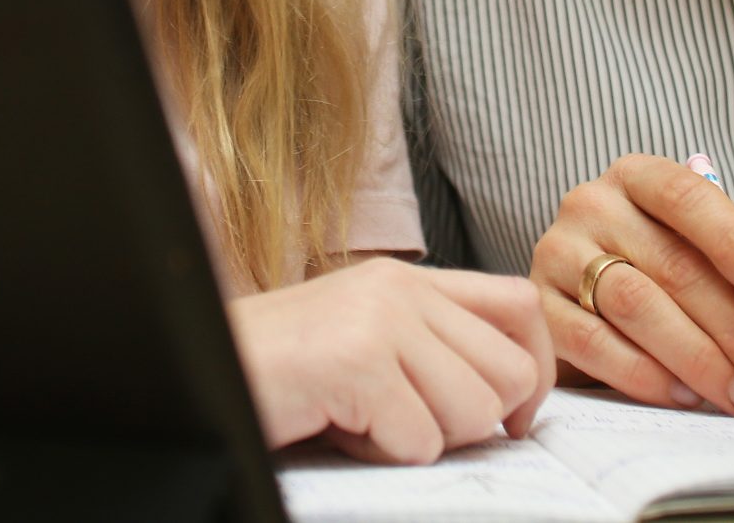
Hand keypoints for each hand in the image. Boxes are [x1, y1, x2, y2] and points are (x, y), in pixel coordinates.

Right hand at [228, 257, 554, 463]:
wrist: (197, 372)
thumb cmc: (283, 377)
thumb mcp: (369, 343)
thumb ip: (433, 350)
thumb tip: (513, 400)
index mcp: (409, 279)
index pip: (521, 306)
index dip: (535, 372)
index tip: (511, 419)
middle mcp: (401, 288)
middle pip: (511, 372)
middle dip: (473, 423)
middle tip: (409, 426)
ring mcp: (379, 321)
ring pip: (475, 412)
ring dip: (423, 440)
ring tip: (364, 423)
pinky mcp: (357, 363)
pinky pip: (420, 440)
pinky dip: (385, 455)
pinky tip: (341, 430)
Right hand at [529, 154, 733, 417]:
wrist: (575, 294)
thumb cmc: (652, 267)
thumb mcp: (692, 247)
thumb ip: (732, 269)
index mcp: (636, 176)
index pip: (687, 197)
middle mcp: (591, 205)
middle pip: (672, 264)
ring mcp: (558, 253)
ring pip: (637, 306)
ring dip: (698, 359)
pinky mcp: (538, 307)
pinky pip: (594, 344)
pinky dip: (646, 375)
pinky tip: (684, 395)